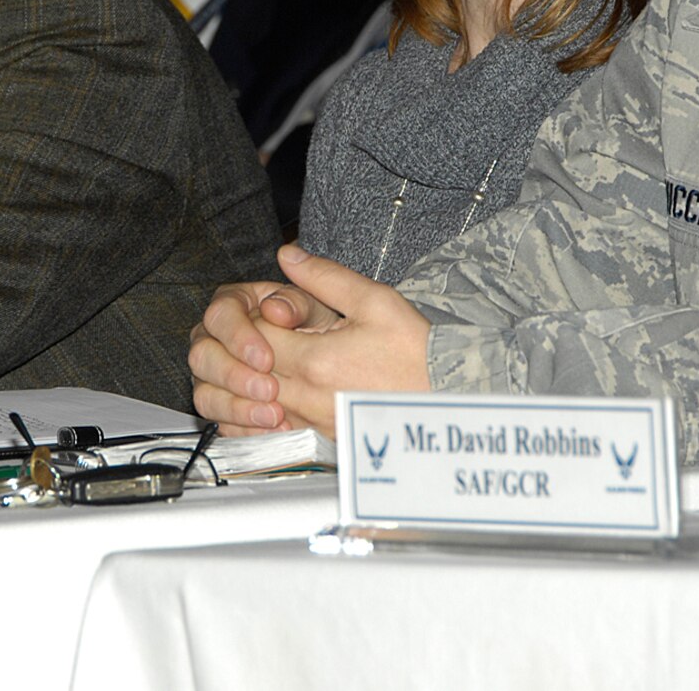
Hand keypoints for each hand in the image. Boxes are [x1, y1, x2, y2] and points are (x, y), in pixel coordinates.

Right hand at [188, 244, 346, 433]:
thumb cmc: (346, 330)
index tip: (266, 357)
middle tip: (269, 390)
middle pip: (203, 355)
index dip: (239, 336)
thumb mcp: (334, 305)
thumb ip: (307, 292)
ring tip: (274, 416)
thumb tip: (281, 283)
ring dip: (235, 406)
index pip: (222, 314)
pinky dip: (243, 430)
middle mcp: (227, 339)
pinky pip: (222, 422)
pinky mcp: (233, 407)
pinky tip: (271, 432)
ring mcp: (225, 376)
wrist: (361, 370)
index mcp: (245, 304)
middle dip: (234, 375)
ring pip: (206, 392)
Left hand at [257, 248, 432, 436]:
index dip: (252, 319)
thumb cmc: (418, 351)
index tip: (268, 310)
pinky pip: (277, 431)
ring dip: (255, 383)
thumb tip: (288, 255)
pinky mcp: (323, 442)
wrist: (450, 396)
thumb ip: (325, 277)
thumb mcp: (375, 301)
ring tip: (271, 361)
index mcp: (315, 361)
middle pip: (248, 374)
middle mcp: (308, 399)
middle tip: (265, 334)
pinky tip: (282, 395)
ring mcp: (314, 425)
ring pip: (257, 406)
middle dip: (248, 351)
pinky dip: (268, 414)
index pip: (254, 338)